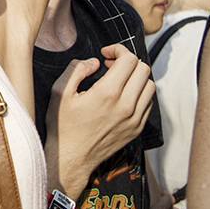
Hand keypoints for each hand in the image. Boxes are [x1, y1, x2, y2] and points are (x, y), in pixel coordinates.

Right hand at [45, 45, 154, 195]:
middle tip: (111, 64)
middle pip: (143, 70)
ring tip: (118, 79)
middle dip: (128, 61)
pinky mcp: (137, 129)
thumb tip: (93, 62)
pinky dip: (139, 93)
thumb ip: (76, 70)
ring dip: (136, 77)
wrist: (71, 158)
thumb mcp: (60, 92)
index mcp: (107, 94)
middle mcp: (126, 106)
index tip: (106, 53)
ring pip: (150, 86)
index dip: (118, 50)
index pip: (129, 60)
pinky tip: (122, 95)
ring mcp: (134, 119)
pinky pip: (148, 103)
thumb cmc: (63, 126)